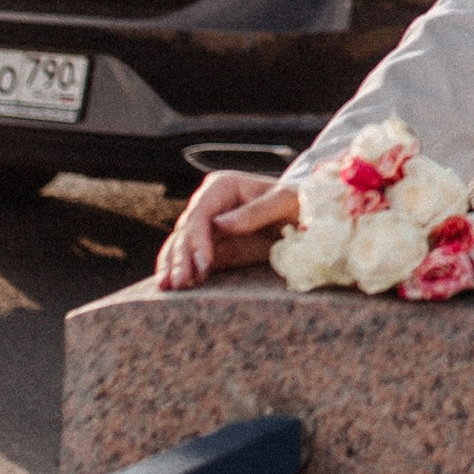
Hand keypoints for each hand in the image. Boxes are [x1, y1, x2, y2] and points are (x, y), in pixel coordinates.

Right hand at [154, 171, 299, 289]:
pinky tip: (176, 286)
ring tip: (167, 287)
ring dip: (173, 266)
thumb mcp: (285, 202)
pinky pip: (192, 258)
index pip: (200, 213)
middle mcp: (210, 204)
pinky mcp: (214, 245)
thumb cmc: (299, 202)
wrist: (306, 216)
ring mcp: (209, 225)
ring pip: (182, 245)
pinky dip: (184, 270)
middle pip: (186, 231)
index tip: (204, 264)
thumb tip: (219, 223)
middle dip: (181, 257)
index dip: (198, 239)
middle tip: (178, 283)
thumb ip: (256, 212)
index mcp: (223, 186)